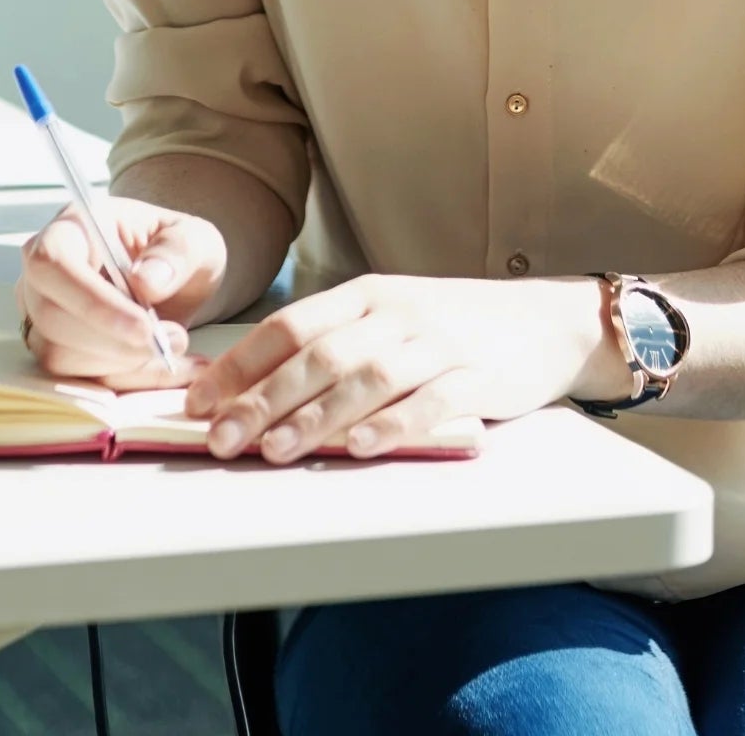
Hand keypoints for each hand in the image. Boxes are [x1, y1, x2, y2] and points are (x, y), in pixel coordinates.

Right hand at [16, 197, 225, 389]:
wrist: (178, 282)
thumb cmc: (176, 251)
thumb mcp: (194, 239)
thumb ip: (176, 252)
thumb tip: (146, 281)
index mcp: (71, 228)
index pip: (52, 263)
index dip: (90, 300)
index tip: (142, 327)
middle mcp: (45, 272)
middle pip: (51, 317)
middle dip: (114, 342)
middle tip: (172, 340)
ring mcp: (44, 315)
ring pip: (61, 357)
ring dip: (124, 365)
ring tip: (175, 347)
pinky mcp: (58, 351)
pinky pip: (81, 381)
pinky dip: (130, 382)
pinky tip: (169, 368)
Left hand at [185, 273, 603, 460]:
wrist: (545, 320)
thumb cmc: (452, 326)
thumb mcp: (389, 318)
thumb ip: (335, 343)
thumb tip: (254, 385)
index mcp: (364, 294)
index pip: (289, 325)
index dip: (240, 363)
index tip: (198, 400)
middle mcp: (394, 312)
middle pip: (317, 355)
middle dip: (261, 399)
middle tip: (221, 437)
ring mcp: (437, 343)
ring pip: (364, 378)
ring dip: (314, 417)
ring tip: (274, 449)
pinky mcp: (478, 376)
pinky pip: (429, 403)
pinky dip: (390, 426)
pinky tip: (358, 448)